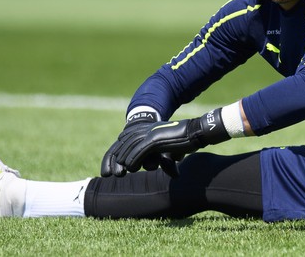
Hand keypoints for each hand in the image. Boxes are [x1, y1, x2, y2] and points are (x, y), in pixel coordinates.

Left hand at [112, 108, 230, 175]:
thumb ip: (167, 159)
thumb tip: (172, 173)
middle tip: (108, 172)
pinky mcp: (155, 139)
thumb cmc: (187, 140)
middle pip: (125, 143)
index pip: (127, 139)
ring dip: (123, 161)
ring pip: (130, 147)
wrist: (196, 131)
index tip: (114, 165)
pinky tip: (130, 168)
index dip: (119, 152)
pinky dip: (134, 159)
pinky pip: (140, 150)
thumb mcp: (172, 150)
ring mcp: (150, 134)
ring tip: (119, 173)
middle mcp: (147, 130)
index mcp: (149, 131)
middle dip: (115, 157)